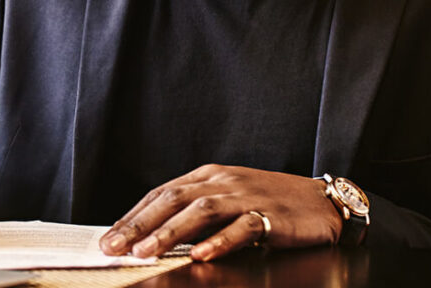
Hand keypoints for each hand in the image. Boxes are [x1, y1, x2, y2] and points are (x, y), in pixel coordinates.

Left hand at [99, 165, 341, 260]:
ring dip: (170, 232)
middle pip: (173, 199)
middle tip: (113, 246)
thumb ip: (194, 214)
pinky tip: (201, 255)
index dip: (133, 215)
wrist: (322, 202)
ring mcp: (246, 196)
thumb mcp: (227, 201)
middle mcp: (223, 181)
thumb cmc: (269, 203)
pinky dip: (220, 241)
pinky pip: (242, 228)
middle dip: (139, 224)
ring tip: (145, 252)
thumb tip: (152, 237)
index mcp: (208, 176)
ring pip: (201, 211)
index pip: (161, 194)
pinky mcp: (271, 215)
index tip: (108, 237)